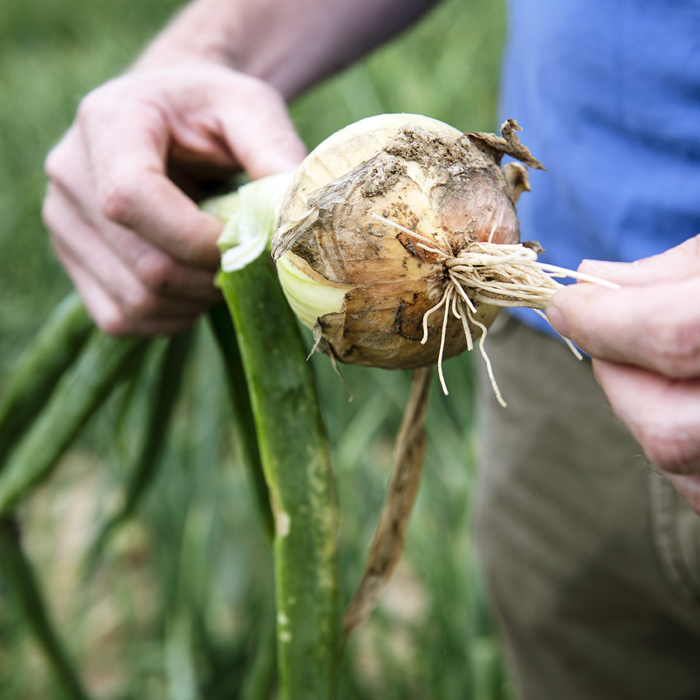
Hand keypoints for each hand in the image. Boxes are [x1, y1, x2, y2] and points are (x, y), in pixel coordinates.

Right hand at [43, 62, 305, 335]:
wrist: (168, 118)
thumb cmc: (212, 111)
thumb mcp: (251, 110)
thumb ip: (275, 154)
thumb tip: (297, 221)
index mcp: (108, 122)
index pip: (131, 199)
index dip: (197, 238)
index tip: (246, 242)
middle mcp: (69, 174)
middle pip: (145, 264)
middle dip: (212, 278)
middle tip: (248, 262)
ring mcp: (63, 224)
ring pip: (136, 301)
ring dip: (196, 301)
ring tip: (221, 268)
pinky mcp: (72, 262)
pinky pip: (121, 319)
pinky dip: (170, 317)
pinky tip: (193, 287)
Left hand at [547, 235, 699, 512]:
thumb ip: (674, 273)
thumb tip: (592, 280)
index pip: (672, 336)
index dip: (604, 321)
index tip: (565, 304)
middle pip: (667, 430)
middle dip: (616, 378)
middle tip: (609, 339)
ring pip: (678, 468)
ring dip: (642, 413)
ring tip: (651, 366)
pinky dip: (676, 450)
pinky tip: (680, 404)